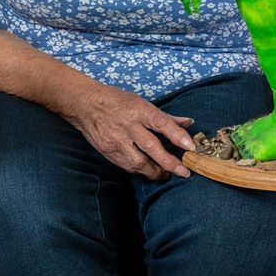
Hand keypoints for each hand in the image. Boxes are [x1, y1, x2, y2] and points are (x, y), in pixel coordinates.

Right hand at [70, 82, 194, 179]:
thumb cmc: (116, 101)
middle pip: (152, 147)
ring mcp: (117, 140)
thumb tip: (187, 123)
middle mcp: (128, 125)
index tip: (190, 146)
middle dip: (170, 162)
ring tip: (166, 174)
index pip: (162, 123)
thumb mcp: (140, 102)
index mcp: (139, 110)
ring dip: (155, 171)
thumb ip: (164, 116)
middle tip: (184, 171)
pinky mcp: (108, 150)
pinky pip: (127, 165)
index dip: (177, 135)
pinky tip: (148, 171)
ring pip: (139, 162)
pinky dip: (140, 170)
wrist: (84, 104)